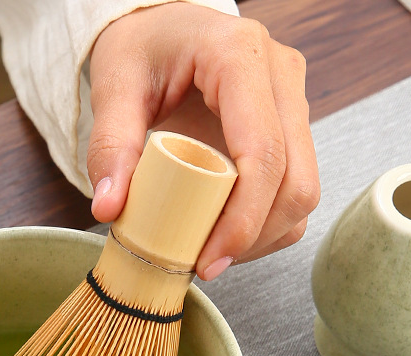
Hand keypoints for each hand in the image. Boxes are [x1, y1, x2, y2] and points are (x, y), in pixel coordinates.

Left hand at [88, 2, 319, 279]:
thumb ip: (109, 146)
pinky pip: (294, 191)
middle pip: (295, 180)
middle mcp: (279, 77)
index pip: (263, 151)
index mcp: (239, 56)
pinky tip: (225, 237)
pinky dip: (265, 226)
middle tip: (204, 266)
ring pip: (303, 191)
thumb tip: (108, 209)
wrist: (161, 34)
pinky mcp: (289, 130)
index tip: (208, 261)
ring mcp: (291, 103)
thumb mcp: (113, 87)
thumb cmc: (140, 52)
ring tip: (210, 255)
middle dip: (252, 236)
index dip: (242, 219)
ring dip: (262, 236)